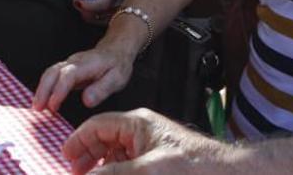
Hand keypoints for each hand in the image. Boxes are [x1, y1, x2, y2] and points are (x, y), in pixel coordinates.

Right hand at [32, 45, 134, 113]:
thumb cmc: (116, 65)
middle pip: (52, 72)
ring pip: (49, 73)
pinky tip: (42, 100)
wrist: (115, 50)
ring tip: (37, 107)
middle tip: (37, 108)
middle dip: (43, 90)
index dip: (59, 91)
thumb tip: (86, 101)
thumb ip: (102, 89)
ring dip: (41, 90)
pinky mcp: (65, 69)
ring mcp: (67, 64)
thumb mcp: (117, 78)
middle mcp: (73, 62)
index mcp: (86, 65)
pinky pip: (51, 76)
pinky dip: (44, 88)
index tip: (53, 106)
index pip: (67, 76)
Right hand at [63, 108, 233, 174]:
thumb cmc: (194, 166)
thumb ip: (113, 172)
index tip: (66, 156)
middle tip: (74, 171)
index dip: (79, 141)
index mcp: (136, 123)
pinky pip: (129, 164)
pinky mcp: (156, 161)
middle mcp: (141, 132)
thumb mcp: (148, 169)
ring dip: (101, 166)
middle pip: (104, 140)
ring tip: (89, 174)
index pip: (98, 125)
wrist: (226, 174)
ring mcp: (149, 147)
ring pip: (115, 154)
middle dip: (87, 155)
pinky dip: (116, 170)